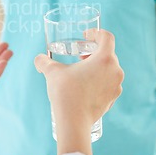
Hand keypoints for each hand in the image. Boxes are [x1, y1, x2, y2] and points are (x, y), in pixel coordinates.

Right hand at [34, 29, 123, 154]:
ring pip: (110, 69)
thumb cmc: (65, 93)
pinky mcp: (113, 98)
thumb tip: (39, 59)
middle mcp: (115, 70)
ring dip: (97, 66)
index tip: (85, 37)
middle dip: (94, 52)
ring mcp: (116, 85)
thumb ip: (43, 61)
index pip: (106, 37)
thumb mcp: (52, 71)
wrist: (73, 121)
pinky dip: (99, 80)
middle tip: (80, 56)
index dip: (95, 33)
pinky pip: (109, 83)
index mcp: (104, 59)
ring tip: (82, 72)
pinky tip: (85, 86)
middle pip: (108, 53)